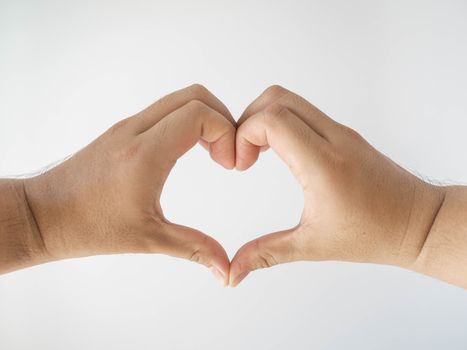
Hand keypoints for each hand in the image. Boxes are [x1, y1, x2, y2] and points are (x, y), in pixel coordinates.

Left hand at [23, 84, 234, 284]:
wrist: (43, 214)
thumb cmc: (88, 226)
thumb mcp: (147, 239)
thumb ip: (193, 249)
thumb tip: (225, 269)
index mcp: (144, 154)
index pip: (199, 114)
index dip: (226, 133)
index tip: (229, 164)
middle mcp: (135, 130)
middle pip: (194, 96)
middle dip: (222, 119)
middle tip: (226, 155)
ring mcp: (127, 126)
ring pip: (179, 99)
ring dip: (205, 118)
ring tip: (213, 153)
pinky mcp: (122, 131)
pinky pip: (164, 111)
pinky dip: (187, 121)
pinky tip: (189, 151)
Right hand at [229, 85, 445, 285]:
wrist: (418, 223)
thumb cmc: (374, 234)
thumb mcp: (313, 245)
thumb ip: (267, 253)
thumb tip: (236, 271)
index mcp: (323, 164)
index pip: (272, 120)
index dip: (243, 135)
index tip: (240, 164)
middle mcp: (333, 138)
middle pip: (277, 98)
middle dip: (248, 120)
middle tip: (243, 153)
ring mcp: (341, 132)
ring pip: (291, 101)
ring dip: (264, 120)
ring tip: (257, 153)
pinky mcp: (344, 134)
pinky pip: (305, 113)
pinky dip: (282, 124)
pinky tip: (279, 153)